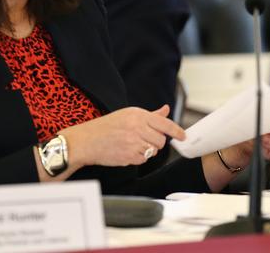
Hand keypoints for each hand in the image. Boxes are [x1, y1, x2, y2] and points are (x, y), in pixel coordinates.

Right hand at [63, 105, 185, 167]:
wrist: (86, 141)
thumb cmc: (107, 127)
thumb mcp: (128, 115)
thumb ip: (150, 115)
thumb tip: (166, 109)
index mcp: (138, 115)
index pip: (164, 123)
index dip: (177, 131)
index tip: (183, 136)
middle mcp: (137, 127)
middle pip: (161, 140)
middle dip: (156, 142)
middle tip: (144, 139)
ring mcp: (133, 142)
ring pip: (153, 150)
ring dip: (147, 150)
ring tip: (132, 144)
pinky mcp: (129, 156)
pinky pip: (143, 159)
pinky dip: (138, 157)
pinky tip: (126, 151)